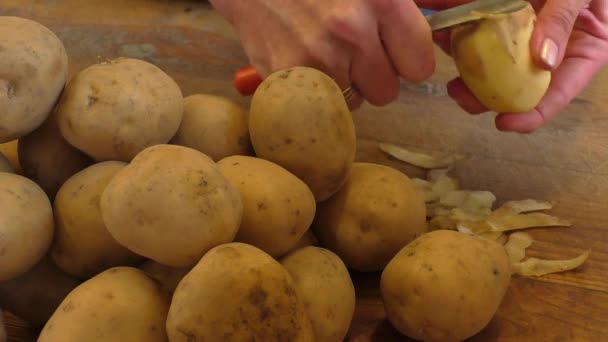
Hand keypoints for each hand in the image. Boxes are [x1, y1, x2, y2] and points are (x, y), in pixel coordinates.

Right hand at [209, 0, 435, 108]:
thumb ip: (405, 9)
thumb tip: (443, 29)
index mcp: (384, 1)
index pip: (419, 66)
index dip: (405, 61)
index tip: (391, 52)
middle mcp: (353, 31)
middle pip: (387, 91)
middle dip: (372, 75)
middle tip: (350, 50)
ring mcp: (318, 57)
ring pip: (353, 101)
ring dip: (343, 84)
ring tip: (323, 51)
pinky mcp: (288, 76)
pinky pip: (320, 105)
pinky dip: (316, 90)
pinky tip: (304, 61)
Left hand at [418, 0, 607, 132]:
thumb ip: (564, 19)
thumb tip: (544, 61)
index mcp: (578, 52)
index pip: (556, 93)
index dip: (531, 114)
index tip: (504, 123)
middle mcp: (545, 49)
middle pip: (514, 83)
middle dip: (483, 93)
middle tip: (458, 92)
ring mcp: (518, 32)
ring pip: (488, 57)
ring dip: (462, 58)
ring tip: (441, 49)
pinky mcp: (496, 13)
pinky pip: (474, 24)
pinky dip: (456, 24)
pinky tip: (438, 26)